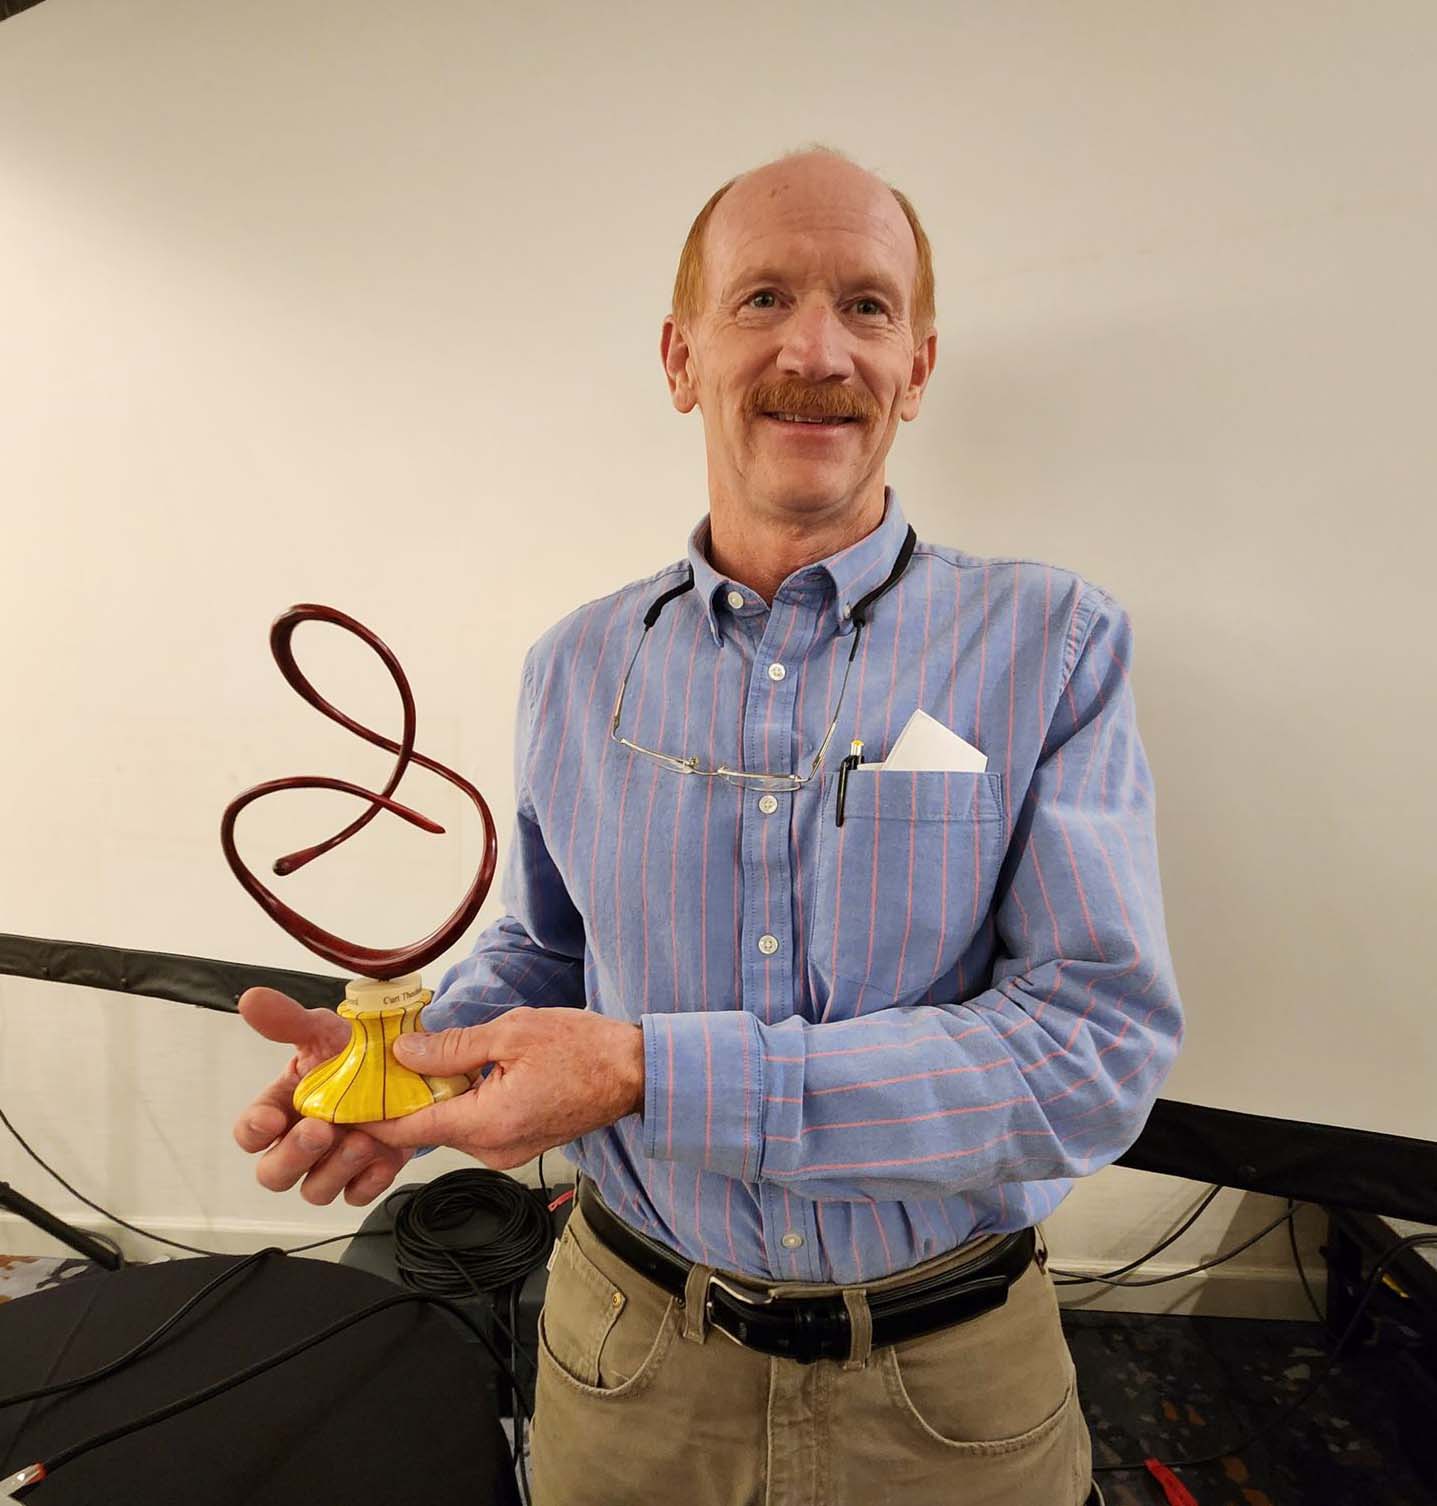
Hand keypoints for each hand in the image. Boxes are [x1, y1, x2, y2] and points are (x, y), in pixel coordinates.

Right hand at [233, 988, 414, 1205]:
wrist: (406, 1061)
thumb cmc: (353, 1049)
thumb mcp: (323, 1030)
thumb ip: (288, 1020)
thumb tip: (252, 999)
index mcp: (282, 1107)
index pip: (250, 1133)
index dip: (253, 1132)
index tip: (270, 1119)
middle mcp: (300, 1141)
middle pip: (274, 1173)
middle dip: (293, 1156)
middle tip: (319, 1130)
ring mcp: (333, 1162)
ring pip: (315, 1190)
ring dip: (334, 1169)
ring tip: (361, 1139)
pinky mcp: (366, 1173)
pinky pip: (359, 1194)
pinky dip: (369, 1181)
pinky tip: (383, 1159)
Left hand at [356, 1006, 643, 1169]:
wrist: (636, 1072)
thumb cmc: (586, 1050)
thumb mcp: (512, 1033)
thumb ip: (453, 1047)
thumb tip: (405, 1053)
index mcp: (486, 1124)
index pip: (406, 1131)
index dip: (369, 1116)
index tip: (342, 1100)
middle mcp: (492, 1149)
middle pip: (426, 1129)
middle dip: (402, 1096)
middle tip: (382, 1059)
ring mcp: (507, 1151)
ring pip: (450, 1125)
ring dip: (434, 1096)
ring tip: (423, 1057)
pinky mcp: (519, 1143)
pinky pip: (475, 1125)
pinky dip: (460, 1101)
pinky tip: (463, 1071)